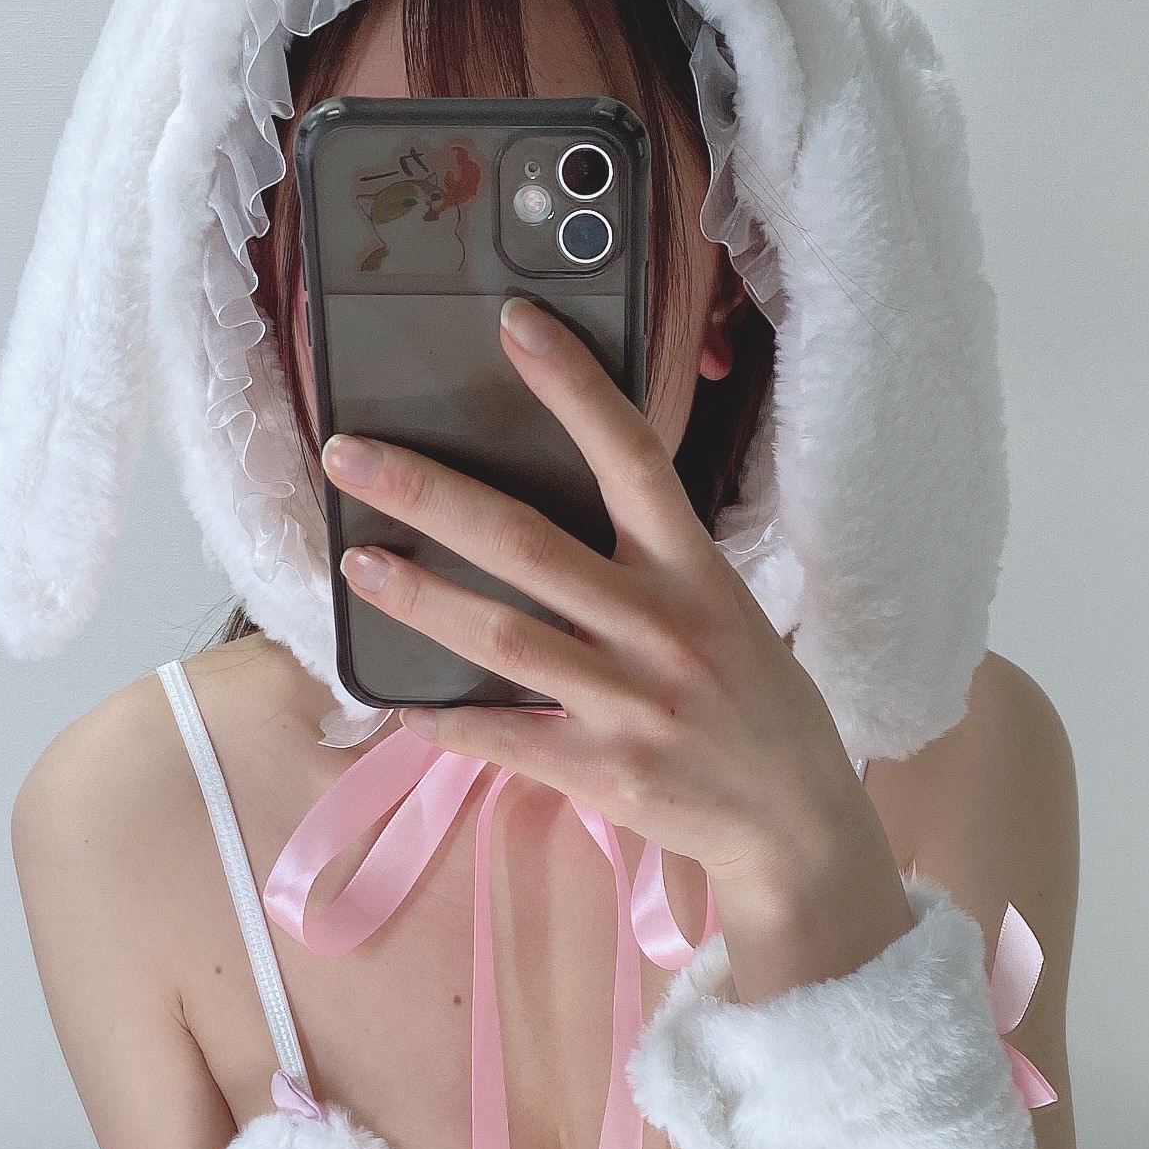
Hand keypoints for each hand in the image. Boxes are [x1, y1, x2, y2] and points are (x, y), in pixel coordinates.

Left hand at [323, 294, 909, 993]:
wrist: (798, 824)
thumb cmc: (755, 706)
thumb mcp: (726, 613)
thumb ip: (651, 566)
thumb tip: (549, 513)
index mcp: (696, 573)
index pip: (633, 458)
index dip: (575, 388)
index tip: (513, 324)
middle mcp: (664, 629)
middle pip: (530, 545)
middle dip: (431, 494)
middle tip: (350, 454)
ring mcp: (633, 704)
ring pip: (505, 639)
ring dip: (420, 598)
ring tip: (355, 564)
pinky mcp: (608, 774)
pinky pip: (508, 739)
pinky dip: (446, 719)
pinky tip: (395, 697)